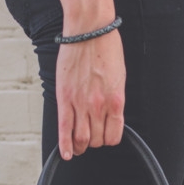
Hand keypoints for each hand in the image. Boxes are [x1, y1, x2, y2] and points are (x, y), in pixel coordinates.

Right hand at [56, 28, 125, 158]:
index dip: (108, 140)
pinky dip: (65, 144)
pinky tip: (66, 153)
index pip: (114, 136)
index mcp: (116, 100)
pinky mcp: (65, 97)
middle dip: (94, 143)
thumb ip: (114, 99)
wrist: (90, 30)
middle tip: (90, 139)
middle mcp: (99, 105)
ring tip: (78, 147)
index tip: (104, 137)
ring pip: (81, 138)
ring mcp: (81, 103)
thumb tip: (110, 115)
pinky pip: (64, 127)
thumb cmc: (106, 49)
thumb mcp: (119, 77)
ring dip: (80, 146)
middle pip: (96, 139)